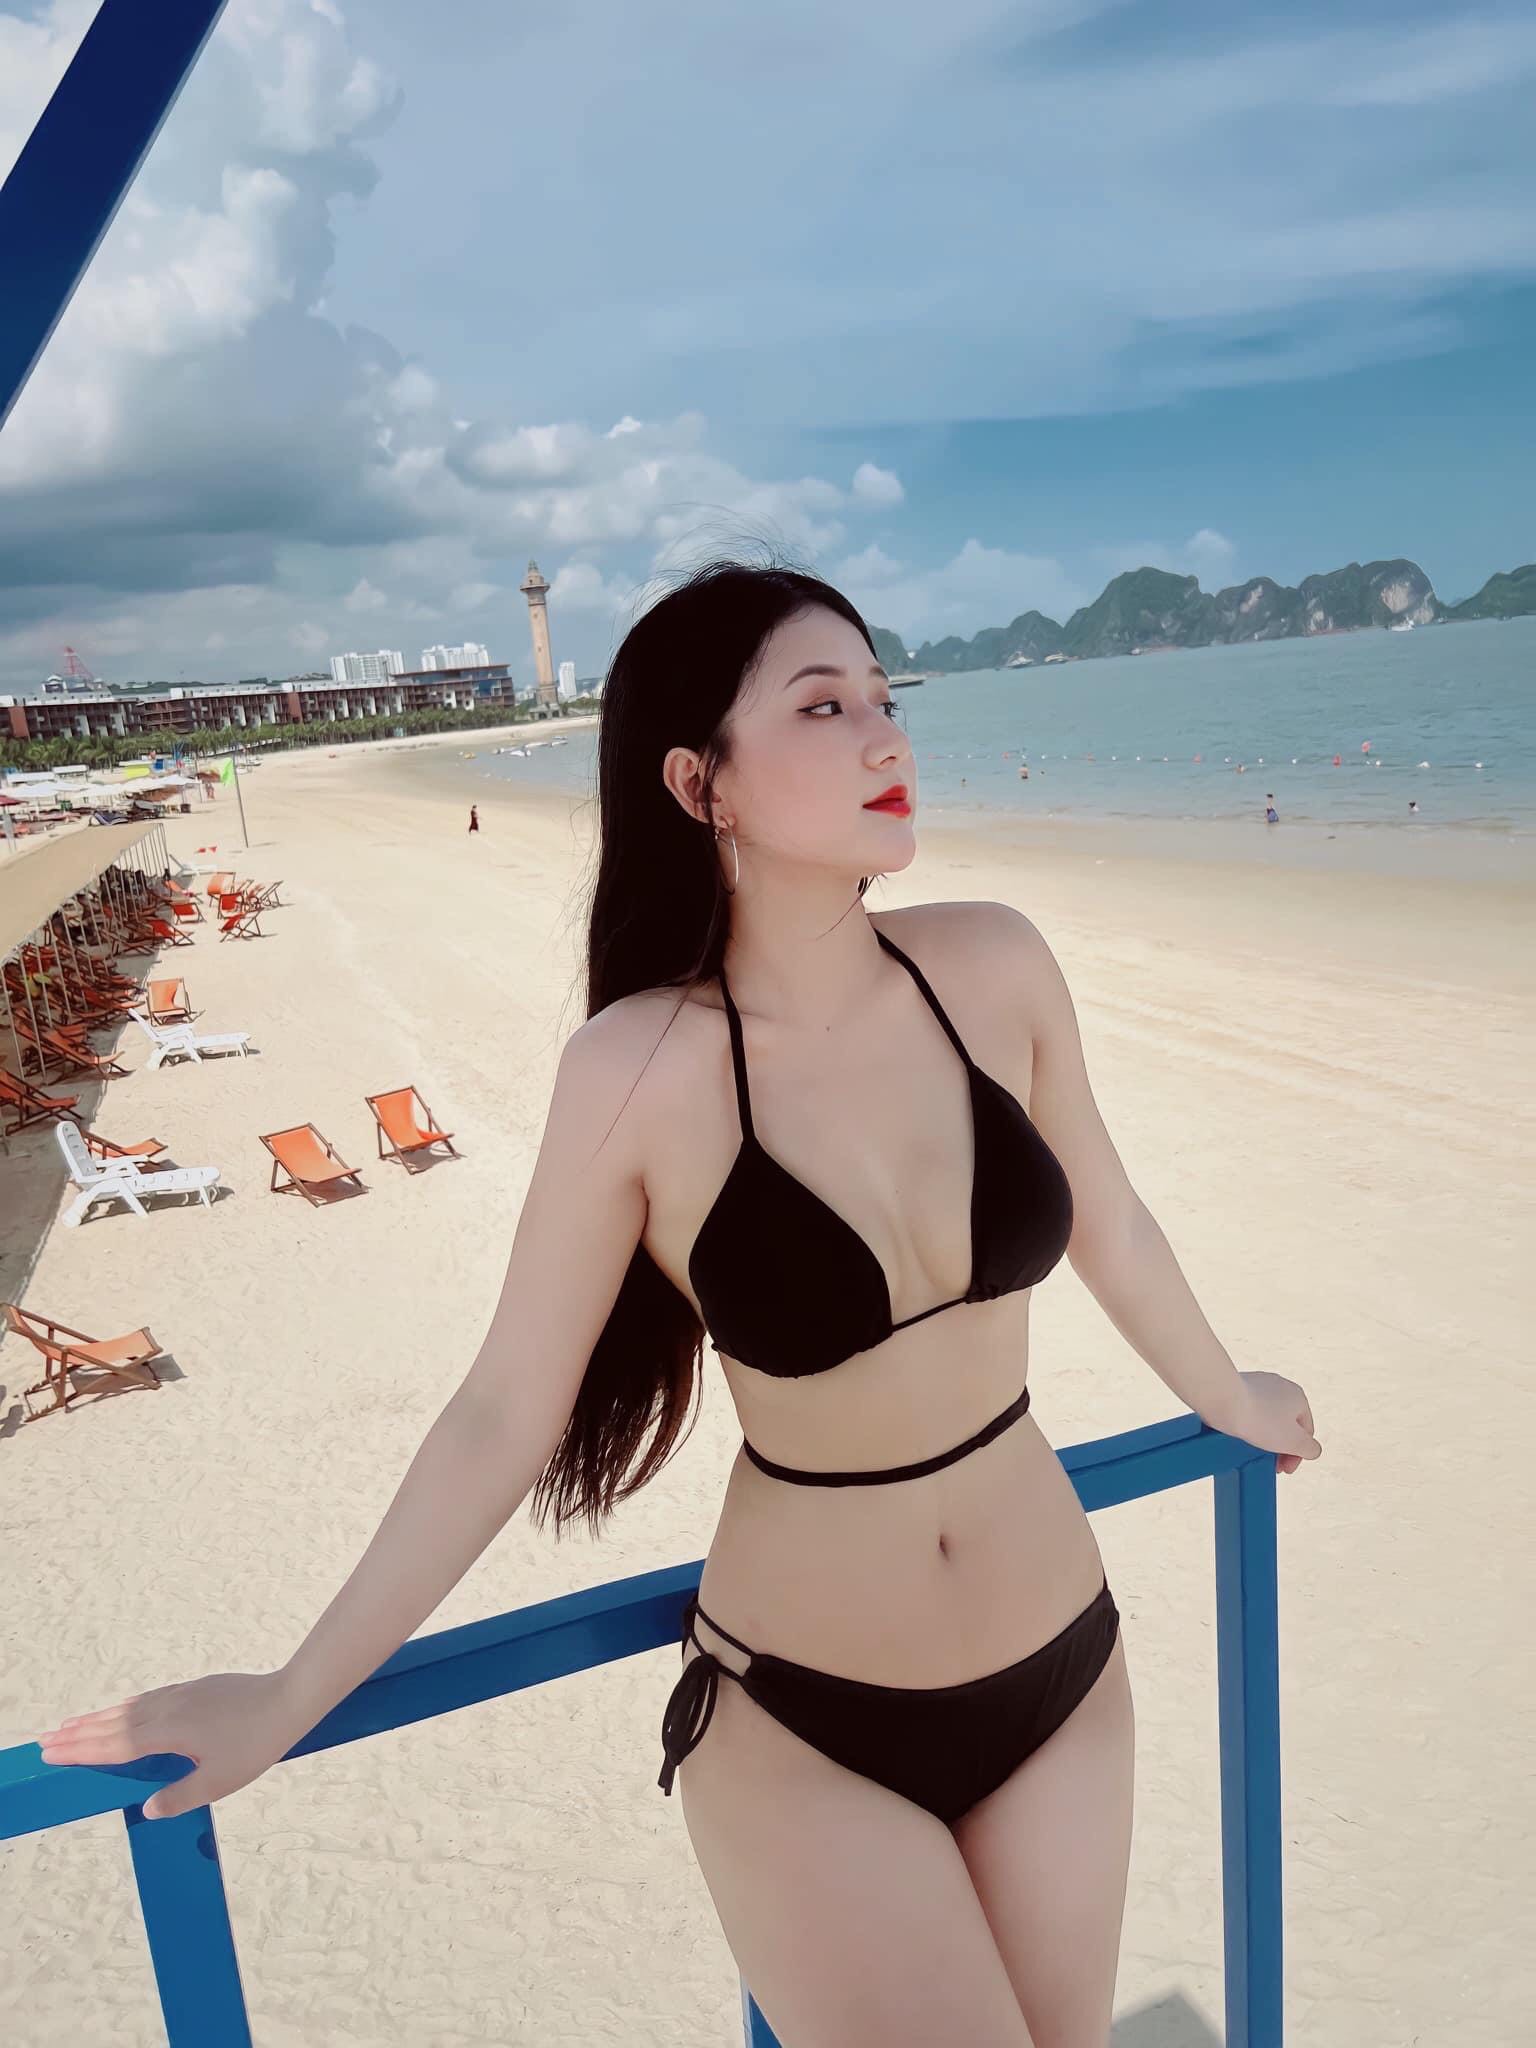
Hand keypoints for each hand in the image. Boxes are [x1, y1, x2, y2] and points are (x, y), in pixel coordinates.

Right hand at [34, 1669, 306, 1820]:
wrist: (289, 1698)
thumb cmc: (257, 1743)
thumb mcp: (219, 1781)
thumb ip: (180, 1796)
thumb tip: (147, 1809)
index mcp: (168, 1732)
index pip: (114, 1745)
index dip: (81, 1750)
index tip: (52, 1752)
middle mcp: (169, 1709)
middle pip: (114, 1723)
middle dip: (80, 1733)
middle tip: (46, 1740)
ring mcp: (182, 1695)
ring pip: (131, 1708)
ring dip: (100, 1717)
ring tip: (74, 1725)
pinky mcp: (196, 1688)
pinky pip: (150, 1699)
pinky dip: (128, 1707)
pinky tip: (124, 1710)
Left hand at [1206, 1370, 1320, 1474]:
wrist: (1221, 1399)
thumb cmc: (1258, 1418)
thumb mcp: (1294, 1441)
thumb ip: (1310, 1448)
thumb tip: (1312, 1450)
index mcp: (1298, 1396)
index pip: (1306, 1432)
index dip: (1298, 1455)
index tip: (1283, 1469)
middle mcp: (1280, 1386)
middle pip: (1286, 1424)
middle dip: (1280, 1447)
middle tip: (1270, 1462)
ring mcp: (1258, 1385)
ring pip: (1266, 1418)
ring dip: (1263, 1437)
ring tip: (1252, 1447)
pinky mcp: (1237, 1388)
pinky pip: (1247, 1411)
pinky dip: (1246, 1424)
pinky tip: (1239, 1434)